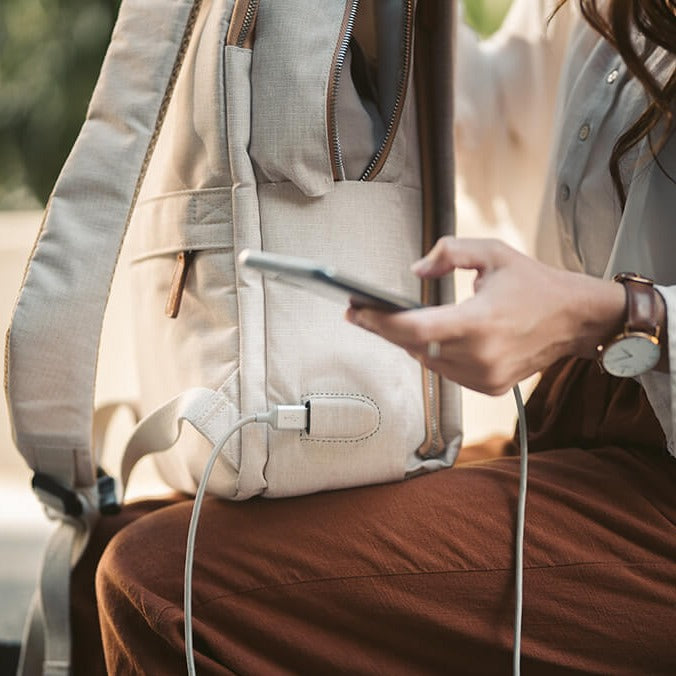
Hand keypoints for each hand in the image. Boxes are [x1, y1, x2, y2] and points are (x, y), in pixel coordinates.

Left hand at [346, 237, 625, 394]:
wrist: (574, 319)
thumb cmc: (534, 283)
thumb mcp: (493, 252)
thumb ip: (450, 252)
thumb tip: (416, 270)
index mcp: (480, 322)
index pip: (415, 329)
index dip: (380, 322)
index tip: (356, 311)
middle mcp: (480, 356)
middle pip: (414, 346)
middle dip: (385, 330)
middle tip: (361, 314)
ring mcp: (485, 376)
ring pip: (428, 361)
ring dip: (408, 343)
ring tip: (388, 323)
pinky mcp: (489, 387)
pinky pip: (446, 372)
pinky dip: (433, 354)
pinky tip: (425, 338)